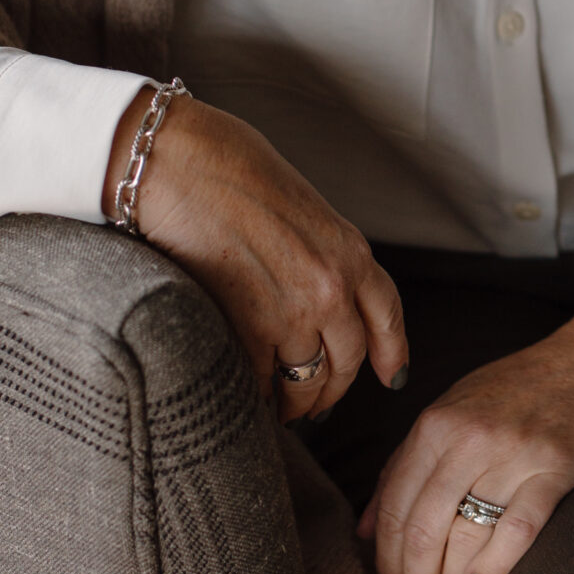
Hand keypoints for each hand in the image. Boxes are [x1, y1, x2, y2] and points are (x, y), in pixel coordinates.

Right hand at [102, 89, 406, 419]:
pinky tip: (246, 400)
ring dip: (294, 404)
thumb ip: (317, 251)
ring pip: (306, 382)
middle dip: (332, 390)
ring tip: (279, 411)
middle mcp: (331, 287)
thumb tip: (312, 287)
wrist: (179, 163)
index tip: (393, 377)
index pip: (386, 314)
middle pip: (348, 361)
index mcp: (349, 250)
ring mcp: (292, 312)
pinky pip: (261, 383)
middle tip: (315, 405)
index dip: (393, 352)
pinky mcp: (247, 330)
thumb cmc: (228, 169)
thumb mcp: (299, 206)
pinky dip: (255, 397)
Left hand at [359, 283, 573, 573]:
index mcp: (436, 423)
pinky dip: (493, 568)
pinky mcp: (555, 470)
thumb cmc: (519, 388)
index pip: (394, 505)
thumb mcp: (452, 410)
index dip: (386, 557)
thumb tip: (365, 530)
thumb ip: (404, 464)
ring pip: (464, 537)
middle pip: (423, 529)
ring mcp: (513, 453)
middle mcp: (468, 438)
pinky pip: (515, 533)